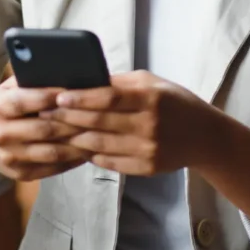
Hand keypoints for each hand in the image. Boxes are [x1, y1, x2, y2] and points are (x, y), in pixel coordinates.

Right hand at [0, 76, 88, 180]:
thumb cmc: (5, 107)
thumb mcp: (8, 89)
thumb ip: (29, 80)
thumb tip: (62, 72)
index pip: (24, 101)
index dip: (49, 96)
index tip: (74, 92)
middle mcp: (0, 134)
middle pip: (43, 129)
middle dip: (72, 122)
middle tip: (97, 115)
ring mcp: (10, 157)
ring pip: (52, 152)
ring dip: (78, 144)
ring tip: (98, 134)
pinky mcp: (21, 174)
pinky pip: (53, 167)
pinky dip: (73, 160)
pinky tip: (88, 150)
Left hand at [41, 70, 210, 175]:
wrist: (205, 136)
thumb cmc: (174, 102)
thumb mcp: (152, 83)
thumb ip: (119, 84)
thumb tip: (83, 81)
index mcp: (151, 98)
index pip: (109, 98)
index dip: (81, 98)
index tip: (58, 96)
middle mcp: (150, 125)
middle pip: (99, 122)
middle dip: (68, 117)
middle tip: (44, 113)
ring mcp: (148, 149)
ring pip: (99, 144)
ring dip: (73, 138)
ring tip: (53, 130)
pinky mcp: (146, 168)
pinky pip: (109, 161)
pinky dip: (90, 153)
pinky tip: (76, 146)